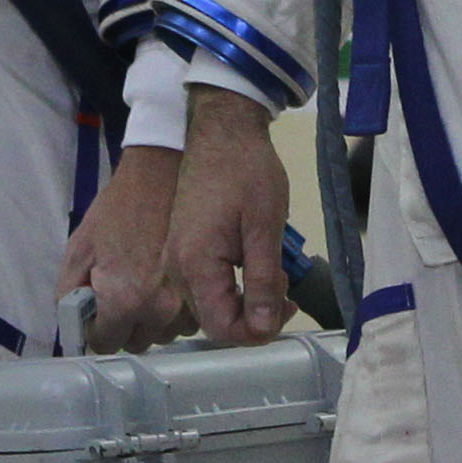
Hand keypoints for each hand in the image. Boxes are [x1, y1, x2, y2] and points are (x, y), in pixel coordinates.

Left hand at [66, 147, 191, 348]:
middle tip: (118, 294)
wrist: (160, 178)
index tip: (96, 312)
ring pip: (162, 334)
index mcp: (126, 300)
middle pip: (135, 343)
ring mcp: (186, 302)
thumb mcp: (79, 249)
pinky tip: (163, 285)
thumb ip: (69, 296)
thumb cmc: (118, 209)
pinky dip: (174, 310)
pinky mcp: (202, 290)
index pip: (104, 343)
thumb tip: (75, 326)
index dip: (96, 327)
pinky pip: (185, 320)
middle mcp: (160, 309)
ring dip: (150, 320)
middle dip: (123, 325)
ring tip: (142, 287)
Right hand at [165, 90, 299, 345]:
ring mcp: (175, 261)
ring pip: (209, 308)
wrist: (222, 131)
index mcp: (196, 265)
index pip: (223, 328)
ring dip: (243, 302)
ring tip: (270, 272)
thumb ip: (264, 281)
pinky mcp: (180, 250)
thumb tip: (265, 326)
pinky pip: (203, 287)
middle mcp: (176, 270)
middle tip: (283, 288)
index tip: (286, 307)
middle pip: (214, 322)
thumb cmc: (247, 171)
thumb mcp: (266, 227)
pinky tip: (251, 264)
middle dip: (253, 315)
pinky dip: (230, 287)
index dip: (257, 331)